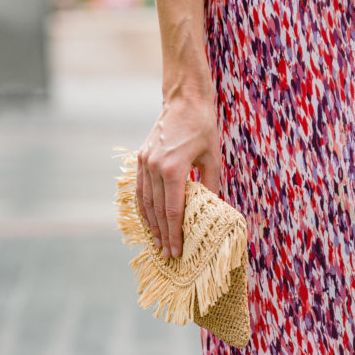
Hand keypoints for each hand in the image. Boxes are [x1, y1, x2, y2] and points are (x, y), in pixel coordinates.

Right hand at [136, 85, 220, 259]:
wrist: (183, 99)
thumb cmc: (203, 126)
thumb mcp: (213, 157)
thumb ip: (211, 185)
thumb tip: (213, 210)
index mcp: (174, 169)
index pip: (173, 211)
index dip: (175, 234)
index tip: (177, 250)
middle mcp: (155, 167)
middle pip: (158, 211)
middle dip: (163, 235)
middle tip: (167, 254)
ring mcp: (145, 162)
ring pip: (145, 202)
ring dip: (151, 225)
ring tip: (157, 243)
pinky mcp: (141, 158)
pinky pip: (140, 189)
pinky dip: (143, 208)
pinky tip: (148, 221)